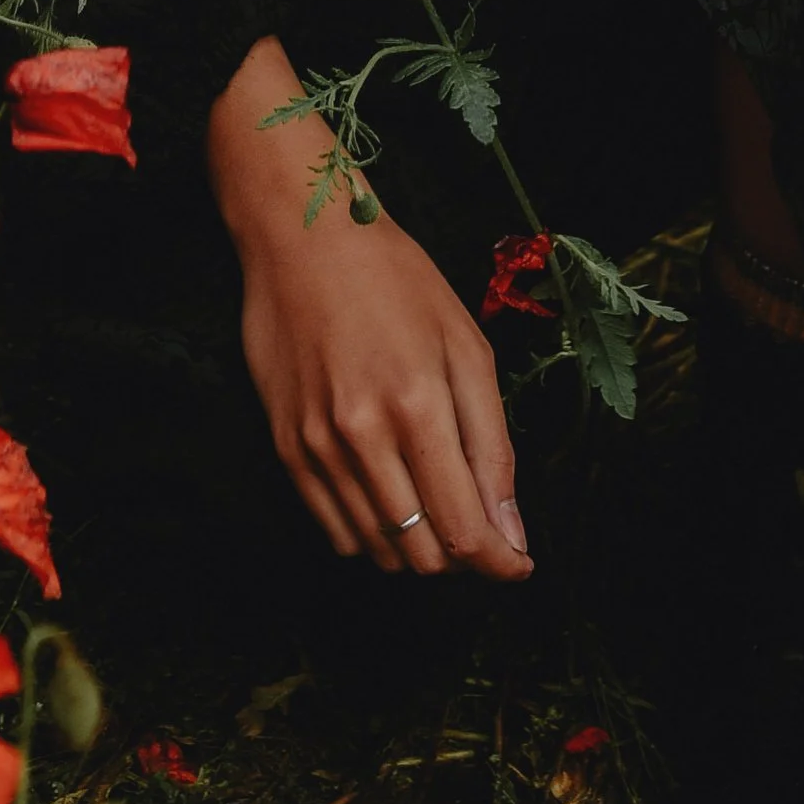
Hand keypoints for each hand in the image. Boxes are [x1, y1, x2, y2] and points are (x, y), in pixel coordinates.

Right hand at [210, 38, 529, 581]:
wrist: (301, 239)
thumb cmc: (394, 279)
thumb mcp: (465, 344)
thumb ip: (492, 444)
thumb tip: (511, 533)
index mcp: (418, 405)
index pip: (463, 530)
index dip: (499, 562)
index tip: (517, 564)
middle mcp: (363, 436)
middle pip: (422, 554)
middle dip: (462, 555)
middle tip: (478, 523)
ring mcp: (317, 447)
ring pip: (379, 551)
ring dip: (419, 547)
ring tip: (436, 504)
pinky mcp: (287, 450)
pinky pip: (336, 533)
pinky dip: (373, 536)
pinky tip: (392, 497)